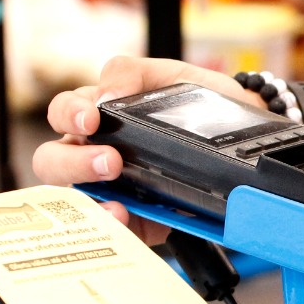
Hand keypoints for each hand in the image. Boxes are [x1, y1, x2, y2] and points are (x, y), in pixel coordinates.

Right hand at [31, 57, 262, 238]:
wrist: (249, 130)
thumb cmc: (199, 102)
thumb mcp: (170, 76)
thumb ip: (133, 73)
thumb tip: (108, 93)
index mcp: (97, 117)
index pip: (62, 115)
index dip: (68, 116)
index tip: (91, 119)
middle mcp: (95, 154)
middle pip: (54, 162)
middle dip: (73, 163)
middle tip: (110, 161)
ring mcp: (114, 189)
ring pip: (76, 200)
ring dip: (89, 198)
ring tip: (116, 197)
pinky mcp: (138, 219)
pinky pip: (115, 230)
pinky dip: (116, 226)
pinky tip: (125, 218)